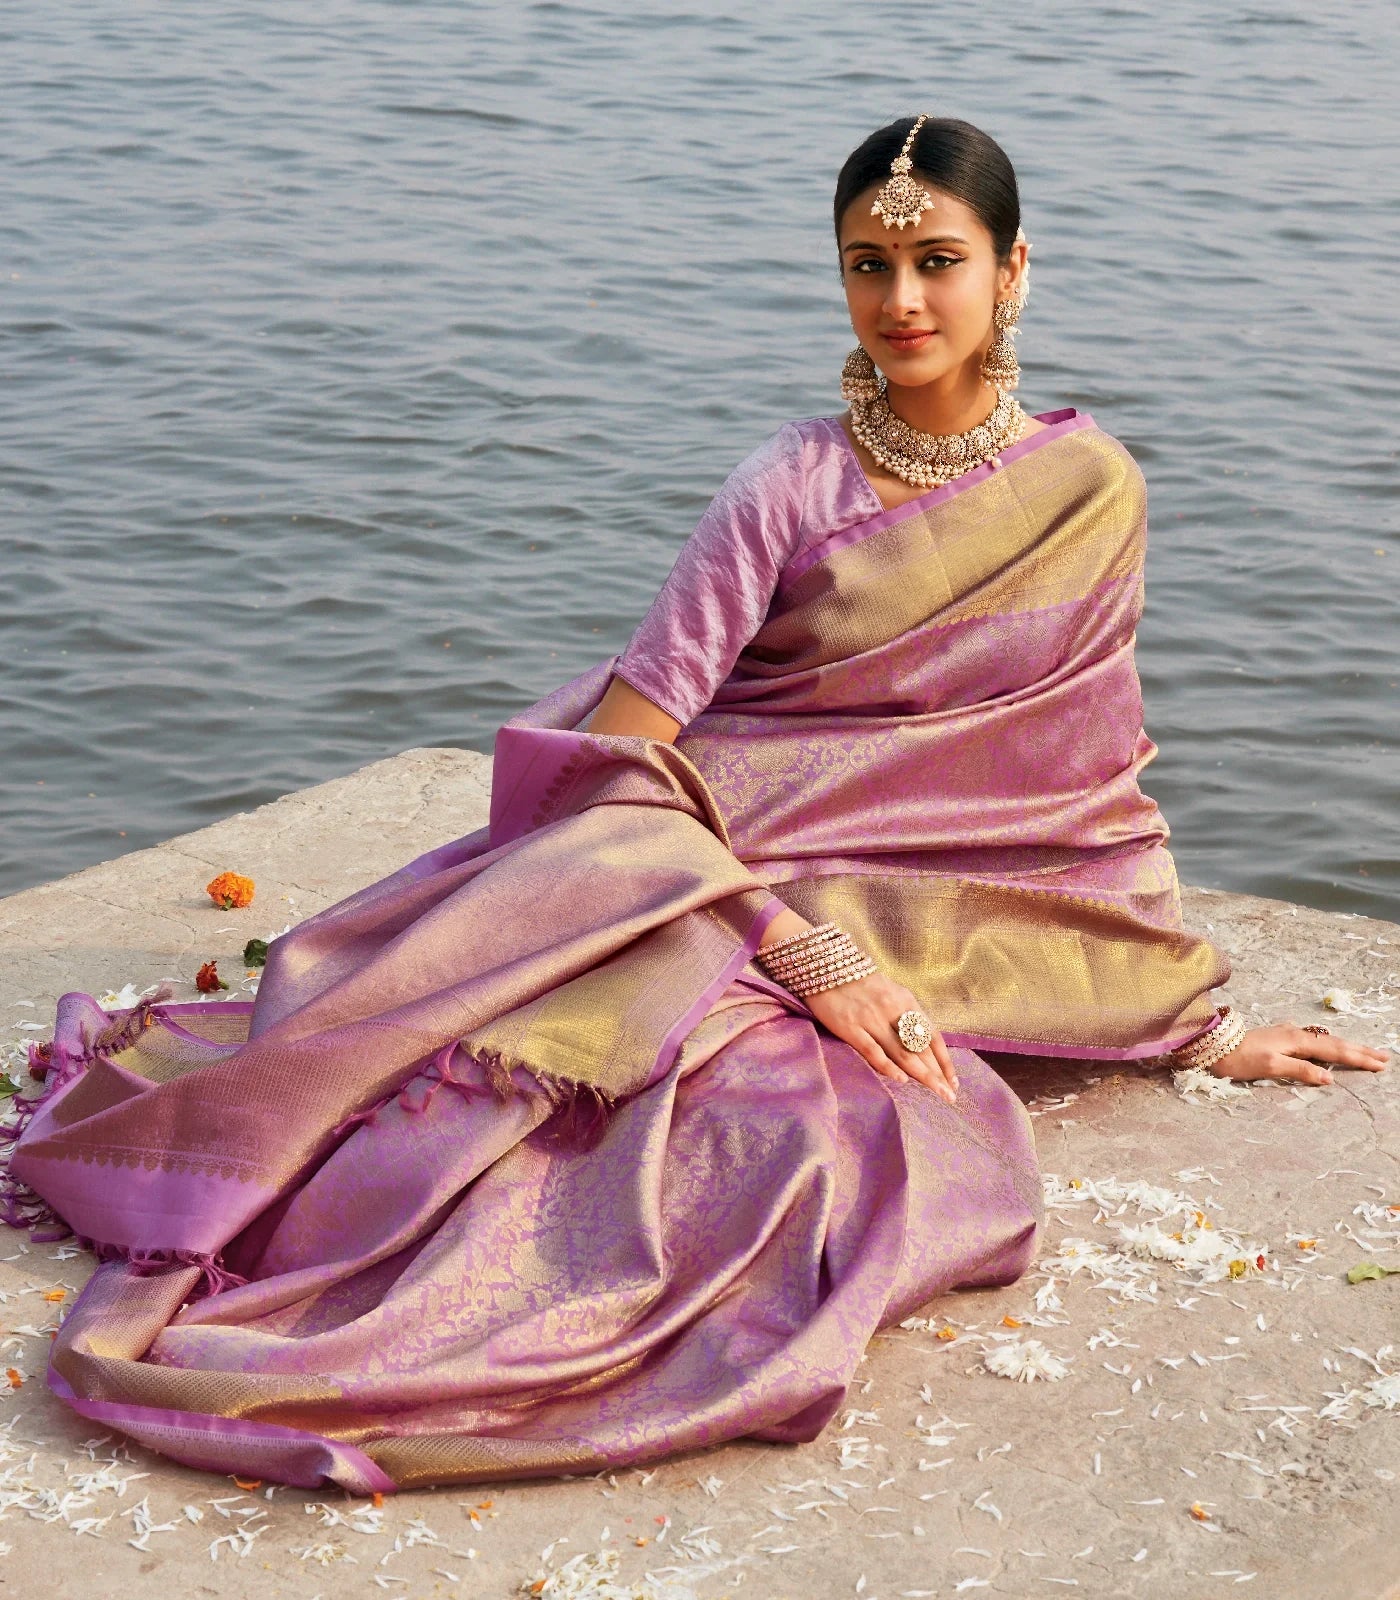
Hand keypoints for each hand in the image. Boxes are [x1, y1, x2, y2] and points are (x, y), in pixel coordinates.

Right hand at [806, 971, 958, 1103]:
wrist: (823, 965)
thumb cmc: (858, 981)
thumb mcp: (889, 991)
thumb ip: (904, 1014)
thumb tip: (920, 1043)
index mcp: (905, 1000)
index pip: (932, 1036)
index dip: (945, 1061)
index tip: (954, 1081)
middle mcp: (892, 1010)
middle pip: (921, 1049)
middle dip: (938, 1074)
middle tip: (950, 1096)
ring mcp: (871, 1019)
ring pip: (903, 1053)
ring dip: (923, 1076)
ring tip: (936, 1094)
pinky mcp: (850, 1027)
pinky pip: (873, 1051)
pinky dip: (889, 1067)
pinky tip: (902, 1080)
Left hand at [1210, 1023, 1389, 1086]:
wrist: (1212, 1045)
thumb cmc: (1239, 1058)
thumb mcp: (1270, 1066)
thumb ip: (1300, 1070)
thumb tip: (1329, 1078)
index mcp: (1297, 1040)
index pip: (1335, 1050)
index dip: (1359, 1057)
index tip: (1380, 1064)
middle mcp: (1295, 1033)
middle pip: (1334, 1042)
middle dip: (1360, 1050)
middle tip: (1384, 1057)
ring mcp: (1287, 1033)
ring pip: (1324, 1040)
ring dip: (1347, 1046)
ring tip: (1365, 1052)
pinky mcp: (1280, 1036)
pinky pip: (1313, 1041)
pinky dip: (1328, 1045)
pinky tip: (1328, 1045)